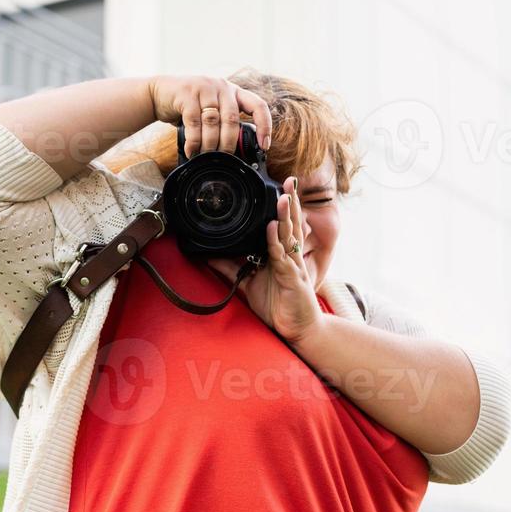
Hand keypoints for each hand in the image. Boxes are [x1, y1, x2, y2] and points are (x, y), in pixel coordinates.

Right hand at [148, 74, 272, 157]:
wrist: (160, 93)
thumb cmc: (190, 106)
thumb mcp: (212, 110)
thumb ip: (224, 123)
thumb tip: (237, 152)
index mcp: (234, 92)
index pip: (258, 105)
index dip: (264, 125)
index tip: (264, 145)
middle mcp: (222, 86)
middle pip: (232, 119)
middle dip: (228, 143)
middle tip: (223, 157)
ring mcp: (204, 87)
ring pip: (212, 121)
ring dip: (210, 144)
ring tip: (206, 156)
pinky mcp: (186, 93)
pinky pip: (194, 121)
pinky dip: (194, 141)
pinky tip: (192, 150)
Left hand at [208, 175, 323, 344]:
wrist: (300, 331)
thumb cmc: (280, 307)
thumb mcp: (250, 285)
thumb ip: (231, 269)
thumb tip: (210, 257)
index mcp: (283, 256)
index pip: (285, 225)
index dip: (285, 207)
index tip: (282, 187)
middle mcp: (290, 257)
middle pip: (291, 224)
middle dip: (290, 202)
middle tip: (289, 180)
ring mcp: (293, 267)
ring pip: (289, 237)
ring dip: (285, 216)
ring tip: (282, 198)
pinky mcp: (292, 280)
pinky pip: (282, 259)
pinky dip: (276, 243)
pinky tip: (272, 230)